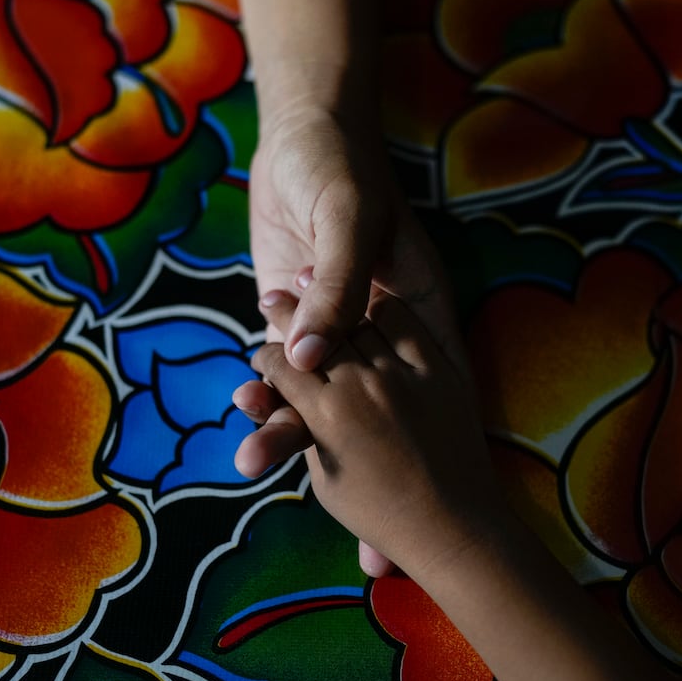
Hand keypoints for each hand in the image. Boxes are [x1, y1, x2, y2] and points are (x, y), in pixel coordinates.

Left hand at [241, 109, 466, 575]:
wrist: (301, 135)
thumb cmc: (340, 171)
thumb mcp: (349, 222)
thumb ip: (335, 288)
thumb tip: (310, 355)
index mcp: (414, 312)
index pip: (424, 394)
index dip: (428, 453)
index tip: (425, 506)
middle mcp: (377, 333)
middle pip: (378, 416)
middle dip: (368, 477)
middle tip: (367, 545)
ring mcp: (334, 332)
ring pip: (325, 404)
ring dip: (301, 444)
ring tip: (266, 470)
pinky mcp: (292, 327)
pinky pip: (285, 381)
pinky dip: (273, 410)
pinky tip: (254, 435)